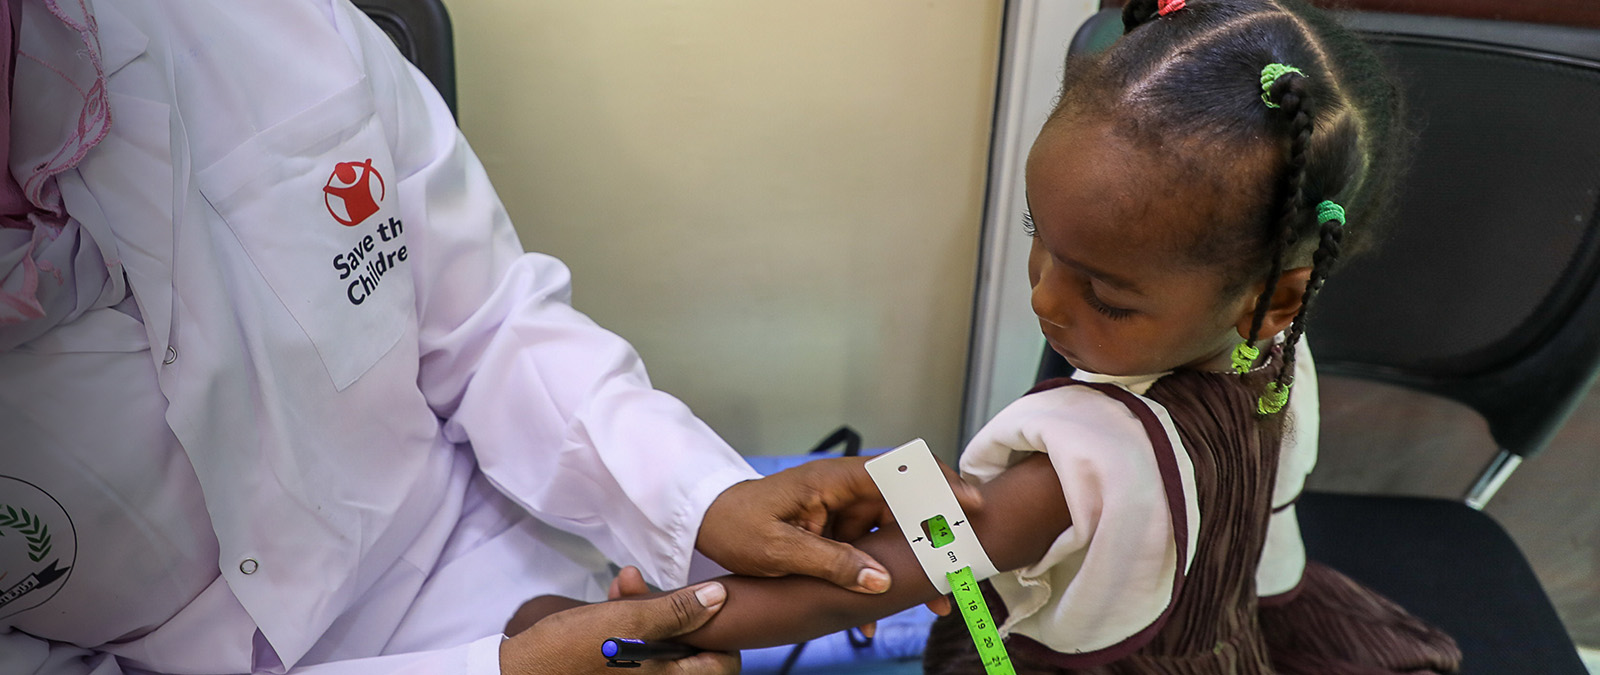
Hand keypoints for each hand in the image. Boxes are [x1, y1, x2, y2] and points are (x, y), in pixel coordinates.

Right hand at [500, 581, 738, 674]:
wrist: (516, 673)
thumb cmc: (571, 651)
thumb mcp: (627, 622)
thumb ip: (677, 611)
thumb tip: (720, 596)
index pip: (723, 665)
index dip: (721, 633)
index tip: (705, 605)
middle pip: (691, 648)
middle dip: (675, 608)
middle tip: (653, 587)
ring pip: (662, 641)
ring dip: (650, 607)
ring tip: (625, 583)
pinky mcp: (615, 670)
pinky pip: (639, 646)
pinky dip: (631, 619)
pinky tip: (614, 594)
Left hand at [695, 456, 980, 596]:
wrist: (707, 523)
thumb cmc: (736, 525)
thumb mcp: (779, 550)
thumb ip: (831, 563)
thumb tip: (880, 581)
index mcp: (833, 481)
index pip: (899, 471)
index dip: (940, 484)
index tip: (972, 505)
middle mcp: (845, 490)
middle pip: (908, 504)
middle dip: (939, 535)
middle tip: (965, 565)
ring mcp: (843, 510)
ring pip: (894, 533)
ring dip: (913, 566)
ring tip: (934, 602)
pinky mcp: (837, 531)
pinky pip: (869, 553)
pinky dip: (878, 581)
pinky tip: (875, 618)